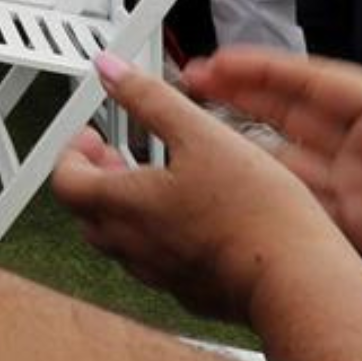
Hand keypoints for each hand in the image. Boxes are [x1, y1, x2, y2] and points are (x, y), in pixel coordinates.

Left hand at [51, 52, 343, 321]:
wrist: (297, 280)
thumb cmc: (255, 213)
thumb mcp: (202, 135)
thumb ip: (151, 99)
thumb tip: (111, 71)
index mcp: (121, 204)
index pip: (64, 179)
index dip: (71, 151)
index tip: (92, 135)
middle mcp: (129, 244)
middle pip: (87, 208)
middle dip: (97, 175)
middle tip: (117, 156)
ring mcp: (156, 272)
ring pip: (119, 236)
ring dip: (125, 205)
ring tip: (156, 181)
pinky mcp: (186, 289)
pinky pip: (154, 259)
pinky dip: (157, 233)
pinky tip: (193, 217)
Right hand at [181, 26, 361, 293]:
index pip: (317, 82)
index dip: (266, 69)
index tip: (222, 61)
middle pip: (296, 113)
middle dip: (243, 95)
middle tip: (193, 83)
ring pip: (292, 160)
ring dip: (248, 146)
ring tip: (202, 134)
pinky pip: (304, 210)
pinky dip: (270, 199)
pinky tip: (243, 195)